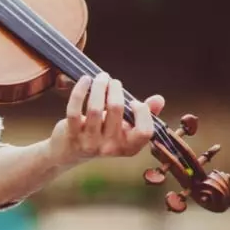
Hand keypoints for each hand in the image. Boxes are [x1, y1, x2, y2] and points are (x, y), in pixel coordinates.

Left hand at [49, 72, 164, 166]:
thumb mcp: (125, 127)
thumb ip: (144, 114)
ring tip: (101, 77)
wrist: (70, 151)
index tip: (134, 101)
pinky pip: (74, 110)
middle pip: (117, 111)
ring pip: (95, 108)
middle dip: (115, 90)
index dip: (143, 113)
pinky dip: (80, 92)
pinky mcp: (72, 135)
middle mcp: (110, 148)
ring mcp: (90, 142)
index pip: (145, 132)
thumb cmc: (103, 133)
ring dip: (99, 87)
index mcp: (129, 147)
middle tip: (112, 81)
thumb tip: (159, 99)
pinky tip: (85, 80)